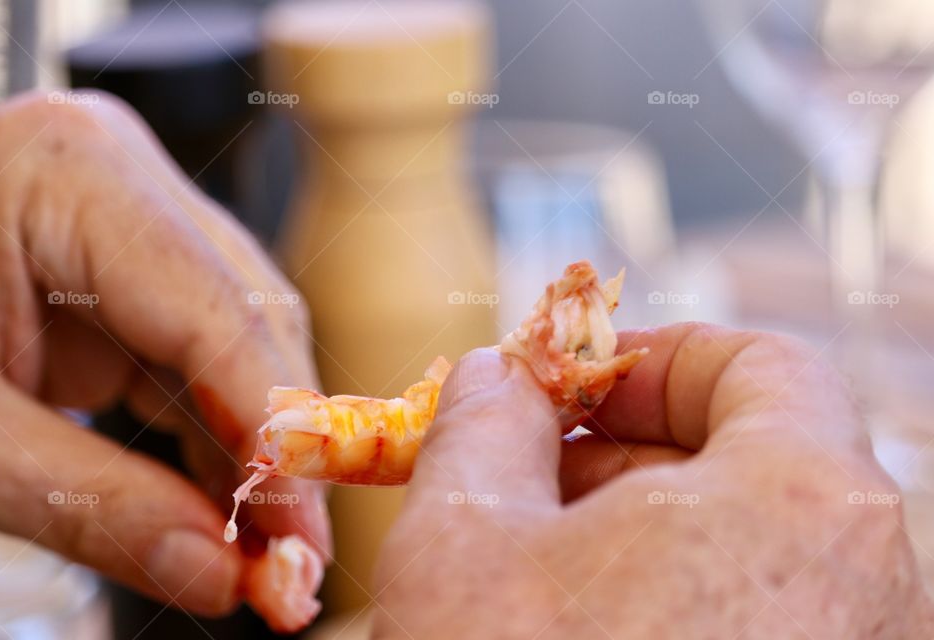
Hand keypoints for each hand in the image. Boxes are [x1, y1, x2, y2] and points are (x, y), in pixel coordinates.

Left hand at [0, 92, 328, 615]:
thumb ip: (97, 510)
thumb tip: (221, 577)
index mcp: (75, 175)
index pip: (219, 315)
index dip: (275, 440)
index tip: (303, 543)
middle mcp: (123, 178)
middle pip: (248, 323)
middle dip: (272, 453)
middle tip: (290, 565)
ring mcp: (128, 217)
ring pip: (237, 342)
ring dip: (251, 452)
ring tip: (261, 552)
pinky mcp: (122, 268)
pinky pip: (194, 352)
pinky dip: (211, 435)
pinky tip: (224, 506)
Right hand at [373, 323, 932, 637]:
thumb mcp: (462, 537)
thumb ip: (482, 423)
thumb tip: (495, 377)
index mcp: (802, 503)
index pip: (758, 365)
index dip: (651, 358)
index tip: (568, 384)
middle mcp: (867, 589)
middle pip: (754, 454)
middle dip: (626, 447)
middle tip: (524, 468)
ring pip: (750, 548)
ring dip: (639, 530)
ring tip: (535, 557)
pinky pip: (758, 620)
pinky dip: (671, 602)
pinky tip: (580, 629)